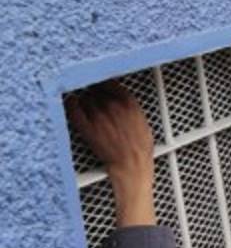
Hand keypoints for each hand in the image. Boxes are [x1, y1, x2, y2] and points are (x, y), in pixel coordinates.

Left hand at [68, 82, 155, 226]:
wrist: (131, 164)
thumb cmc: (139, 147)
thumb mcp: (142, 120)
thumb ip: (129, 106)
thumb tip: (120, 99)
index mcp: (128, 102)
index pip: (111, 83)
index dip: (105, 84)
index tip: (103, 86)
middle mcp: (112, 106)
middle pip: (97, 90)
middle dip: (95, 93)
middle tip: (95, 97)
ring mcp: (98, 116)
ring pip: (86, 98)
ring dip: (85, 100)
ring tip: (87, 104)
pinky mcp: (87, 128)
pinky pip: (73, 110)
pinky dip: (71, 104)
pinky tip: (72, 103)